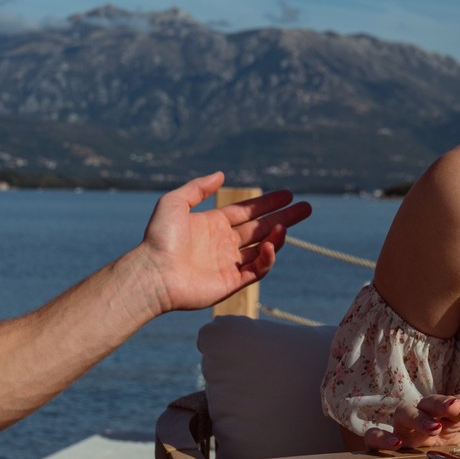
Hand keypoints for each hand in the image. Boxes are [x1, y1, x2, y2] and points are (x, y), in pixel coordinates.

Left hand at [134, 172, 313, 313]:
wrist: (153, 273)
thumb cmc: (159, 238)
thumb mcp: (174, 202)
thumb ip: (198, 188)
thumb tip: (221, 175)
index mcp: (212, 225)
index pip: (247, 212)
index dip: (267, 203)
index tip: (287, 194)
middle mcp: (223, 244)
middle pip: (261, 228)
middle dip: (284, 217)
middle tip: (306, 208)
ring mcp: (228, 264)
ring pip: (262, 249)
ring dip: (278, 237)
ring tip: (287, 225)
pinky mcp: (231, 283)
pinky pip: (257, 270)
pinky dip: (267, 258)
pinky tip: (271, 244)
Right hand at [364, 388, 459, 452]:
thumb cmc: (451, 450)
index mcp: (448, 414)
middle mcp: (425, 416)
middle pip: (431, 401)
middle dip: (443, 403)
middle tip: (455, 407)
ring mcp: (405, 429)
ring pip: (404, 412)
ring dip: (418, 418)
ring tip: (434, 428)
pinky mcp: (386, 444)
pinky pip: (374, 436)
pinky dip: (381, 438)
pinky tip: (396, 444)